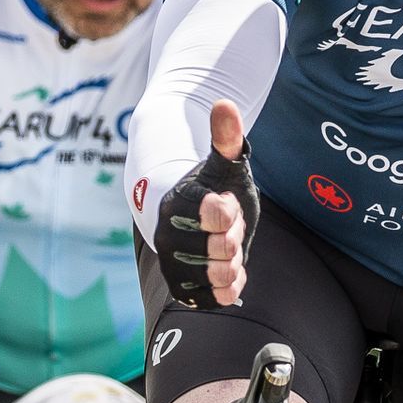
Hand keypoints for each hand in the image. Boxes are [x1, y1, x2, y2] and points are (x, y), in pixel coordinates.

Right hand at [152, 100, 257, 308]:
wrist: (193, 221)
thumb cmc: (214, 189)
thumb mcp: (225, 164)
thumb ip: (226, 138)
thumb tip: (224, 104)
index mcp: (177, 203)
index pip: (220, 213)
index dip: (233, 210)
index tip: (225, 202)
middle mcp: (167, 235)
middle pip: (224, 247)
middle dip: (235, 237)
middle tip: (226, 227)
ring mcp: (172, 263)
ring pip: (221, 275)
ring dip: (234, 262)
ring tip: (225, 248)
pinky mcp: (181, 288)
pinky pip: (216, 298)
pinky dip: (230, 286)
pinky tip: (226, 269)